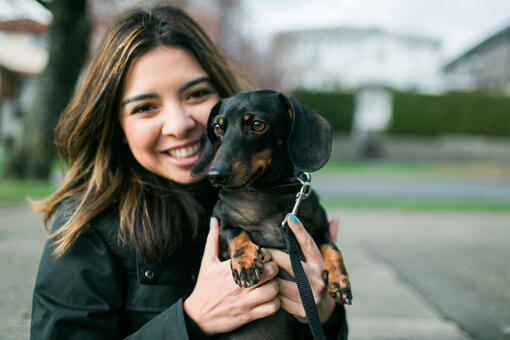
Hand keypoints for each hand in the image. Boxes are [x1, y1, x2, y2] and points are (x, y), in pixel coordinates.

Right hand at [183, 218, 279, 334]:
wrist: (198, 316)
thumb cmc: (204, 286)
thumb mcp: (206, 261)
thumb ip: (213, 239)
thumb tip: (214, 219)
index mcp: (230, 268)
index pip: (258, 256)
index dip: (266, 254)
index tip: (263, 257)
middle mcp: (239, 284)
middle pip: (270, 271)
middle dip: (273, 268)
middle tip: (269, 269)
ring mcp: (245, 301)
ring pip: (273, 289)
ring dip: (275, 285)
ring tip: (270, 283)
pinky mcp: (249, 315)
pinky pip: (272, 308)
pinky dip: (275, 303)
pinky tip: (269, 298)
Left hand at [269, 214, 335, 323]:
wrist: (323, 313)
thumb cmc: (319, 279)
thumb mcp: (326, 262)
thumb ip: (329, 241)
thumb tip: (335, 220)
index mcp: (321, 265)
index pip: (309, 245)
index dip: (299, 230)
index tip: (290, 217)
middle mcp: (317, 279)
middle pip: (288, 262)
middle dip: (273, 255)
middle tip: (263, 250)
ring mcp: (310, 295)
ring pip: (279, 281)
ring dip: (270, 276)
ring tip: (264, 270)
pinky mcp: (301, 310)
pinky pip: (278, 298)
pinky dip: (272, 292)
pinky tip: (269, 288)